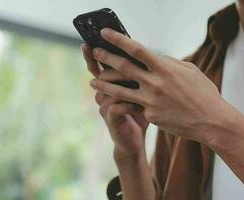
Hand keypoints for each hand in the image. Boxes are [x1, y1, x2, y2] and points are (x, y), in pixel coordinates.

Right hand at [82, 44, 148, 158]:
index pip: (101, 66)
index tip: (92, 40)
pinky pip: (114, 107)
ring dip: (116, 81)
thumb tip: (151, 56)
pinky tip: (135, 100)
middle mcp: (104, 94)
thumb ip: (141, 76)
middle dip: (96, 60)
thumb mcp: (140, 92)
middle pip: (99, 73)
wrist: (133, 141)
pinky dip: (125, 102)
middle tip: (96, 47)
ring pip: (106, 89)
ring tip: (127, 73)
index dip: (95, 54)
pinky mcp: (111, 120)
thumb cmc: (138, 114)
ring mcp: (105, 107)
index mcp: (111, 86)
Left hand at [89, 28, 234, 143]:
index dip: (118, 39)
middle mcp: (155, 83)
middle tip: (95, 52)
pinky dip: (120, 105)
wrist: (211, 121)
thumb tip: (156, 58)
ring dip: (104, 84)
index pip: (136, 49)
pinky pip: (132, 108)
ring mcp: (151, 101)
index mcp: (165, 68)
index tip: (105, 33)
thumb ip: (170, 63)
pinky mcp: (151, 116)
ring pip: (120, 91)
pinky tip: (109, 104)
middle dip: (106, 58)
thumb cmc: (203, 94)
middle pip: (123, 67)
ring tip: (92, 80)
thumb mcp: (190, 71)